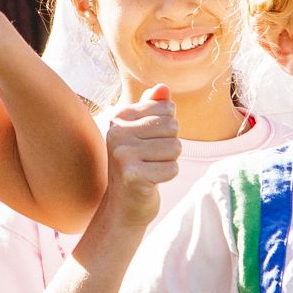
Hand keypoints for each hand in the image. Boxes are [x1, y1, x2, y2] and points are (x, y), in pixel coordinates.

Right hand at [102, 86, 179, 230]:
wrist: (123, 206)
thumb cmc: (138, 164)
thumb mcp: (143, 133)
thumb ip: (153, 108)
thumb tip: (163, 87)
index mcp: (120, 117)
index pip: (166, 108)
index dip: (168, 127)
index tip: (150, 141)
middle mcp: (117, 132)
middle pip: (172, 127)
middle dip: (170, 145)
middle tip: (151, 159)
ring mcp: (122, 154)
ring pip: (174, 148)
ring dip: (169, 161)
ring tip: (151, 169)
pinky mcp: (132, 175)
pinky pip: (171, 168)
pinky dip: (167, 176)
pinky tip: (151, 181)